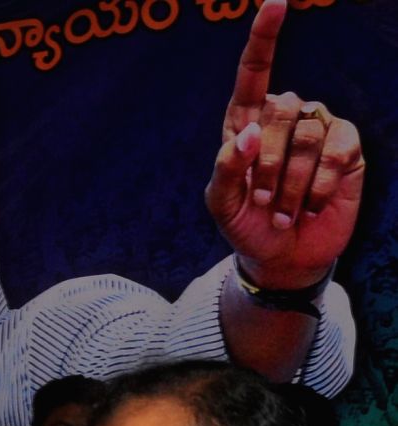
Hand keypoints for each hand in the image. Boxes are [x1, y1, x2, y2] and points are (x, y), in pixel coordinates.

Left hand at [206, 0, 363, 289]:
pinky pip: (337, 149)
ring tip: (285, 211)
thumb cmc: (246, 226)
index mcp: (246, 123)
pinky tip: (313, 205)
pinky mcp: (345, 149)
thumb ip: (226, 168)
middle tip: (265, 201)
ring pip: (308, 133)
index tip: (276, 3)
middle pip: (282, 108)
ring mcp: (317, 129)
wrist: (281, 257)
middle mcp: (284, 118)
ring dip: (293, 182)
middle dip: (270, 163)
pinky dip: (321, 183)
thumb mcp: (222, 204)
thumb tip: (251, 134)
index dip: (264, 36)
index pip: (254, 71)